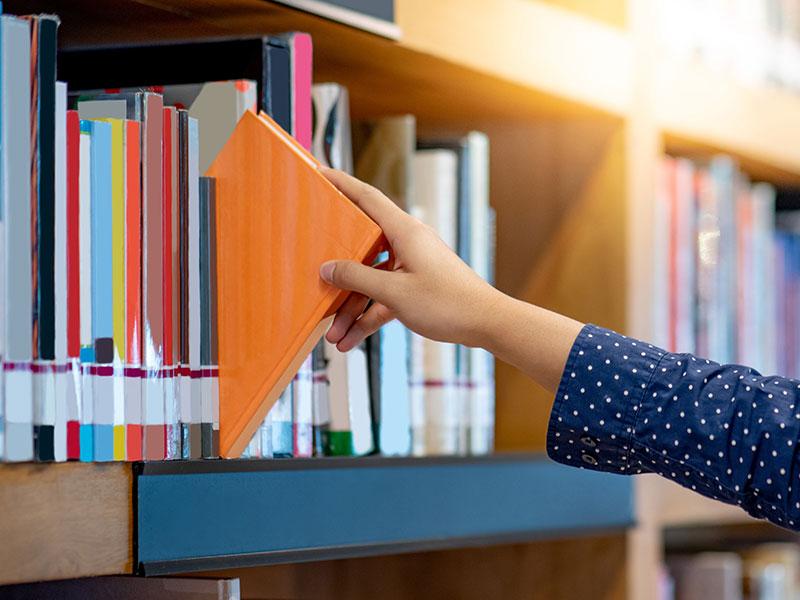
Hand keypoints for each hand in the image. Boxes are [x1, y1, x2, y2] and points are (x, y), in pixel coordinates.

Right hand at [319, 167, 503, 351]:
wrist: (486, 323)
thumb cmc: (449, 303)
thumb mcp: (395, 292)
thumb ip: (357, 278)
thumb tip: (328, 269)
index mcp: (404, 231)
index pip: (366, 198)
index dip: (342, 184)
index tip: (320, 174)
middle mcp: (407, 244)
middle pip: (362, 248)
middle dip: (338, 273)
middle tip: (313, 275)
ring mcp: (412, 266)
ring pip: (371, 281)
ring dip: (352, 308)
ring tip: (333, 333)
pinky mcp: (416, 287)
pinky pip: (384, 298)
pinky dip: (369, 316)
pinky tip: (351, 339)